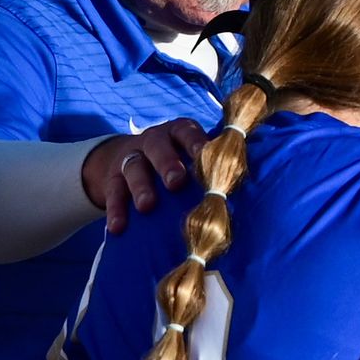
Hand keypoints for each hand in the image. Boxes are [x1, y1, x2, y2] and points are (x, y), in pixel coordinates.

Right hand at [82, 122, 208, 233]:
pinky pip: (112, 192)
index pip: (186, 131)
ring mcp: (130, 158)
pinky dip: (115, 210)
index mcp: (176, 133)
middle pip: (157, 147)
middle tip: (176, 182)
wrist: (125, 158)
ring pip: (133, 167)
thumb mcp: (187, 156)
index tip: (205, 155)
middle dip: (167, 163)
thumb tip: (247, 194)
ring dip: (141, 187)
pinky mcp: (112, 177)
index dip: (195, 142)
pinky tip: (118, 228)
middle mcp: (152, 141)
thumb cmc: (174, 162)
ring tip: (147, 207)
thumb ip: (207, 168)